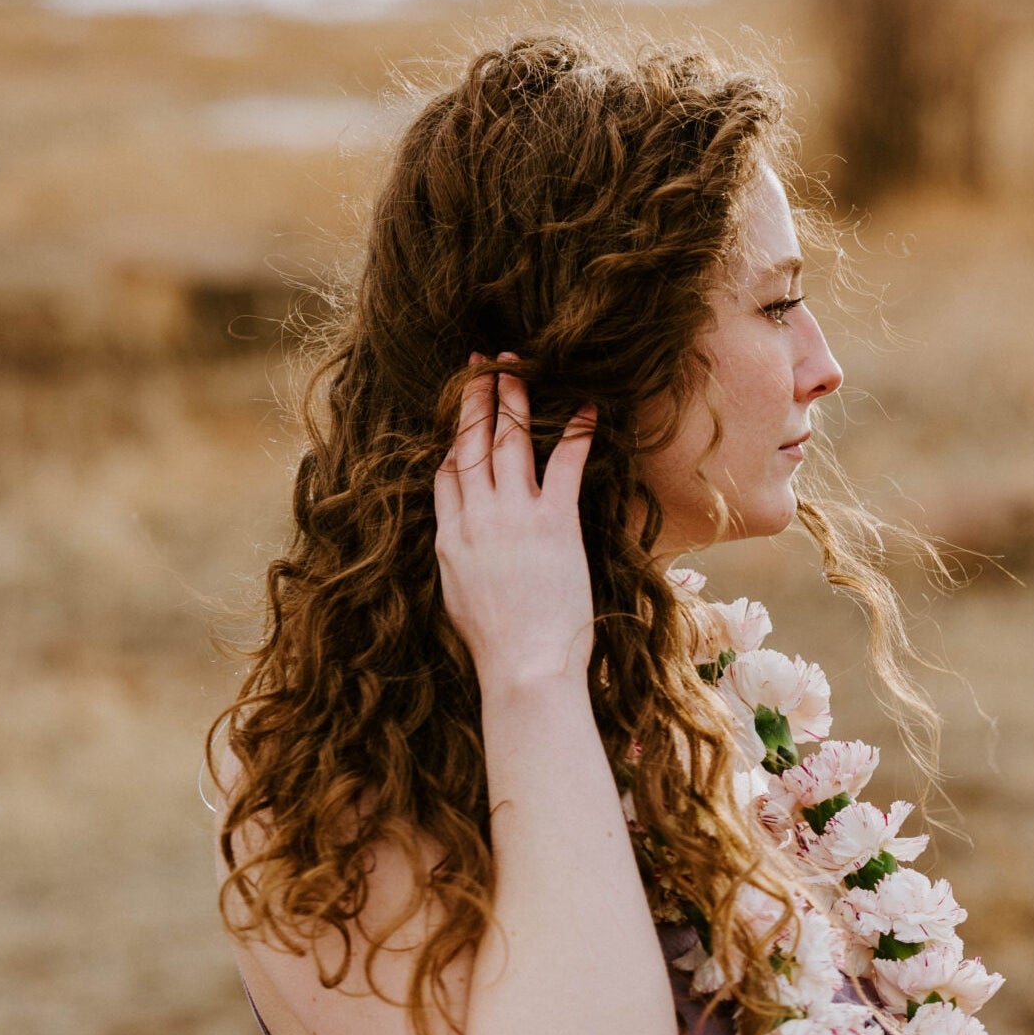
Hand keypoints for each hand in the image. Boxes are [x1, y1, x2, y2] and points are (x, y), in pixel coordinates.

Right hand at [434, 352, 598, 691]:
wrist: (523, 668)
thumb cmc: (498, 650)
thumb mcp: (459, 602)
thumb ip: (459, 564)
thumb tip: (462, 552)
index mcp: (450, 540)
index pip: (446, 475)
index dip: (454, 440)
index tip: (461, 420)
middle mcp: (476, 519)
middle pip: (470, 444)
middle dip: (475, 400)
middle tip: (480, 366)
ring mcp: (514, 518)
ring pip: (507, 442)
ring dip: (512, 399)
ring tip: (516, 367)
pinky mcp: (554, 523)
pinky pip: (564, 463)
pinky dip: (576, 431)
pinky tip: (586, 406)